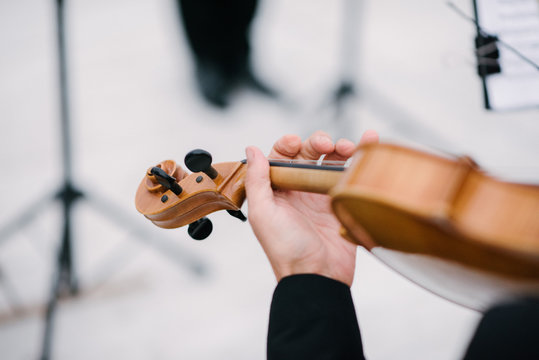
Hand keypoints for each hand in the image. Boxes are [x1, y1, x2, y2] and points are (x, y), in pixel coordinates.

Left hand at [244, 130, 378, 285]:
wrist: (317, 275)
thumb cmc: (286, 249)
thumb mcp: (263, 213)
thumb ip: (257, 180)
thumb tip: (251, 150)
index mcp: (277, 190)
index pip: (281, 156)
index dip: (289, 144)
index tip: (296, 143)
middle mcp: (299, 190)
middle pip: (309, 154)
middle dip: (318, 142)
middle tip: (327, 144)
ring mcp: (322, 195)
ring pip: (331, 161)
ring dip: (340, 147)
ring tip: (349, 147)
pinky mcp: (343, 202)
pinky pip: (350, 175)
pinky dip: (360, 157)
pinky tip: (368, 142)